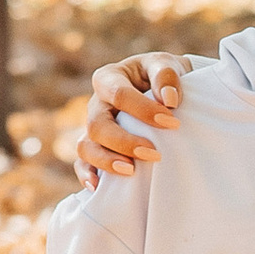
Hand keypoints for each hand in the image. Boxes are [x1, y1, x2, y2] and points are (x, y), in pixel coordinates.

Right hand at [75, 53, 190, 187]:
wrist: (165, 93)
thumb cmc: (164, 78)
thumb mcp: (168, 66)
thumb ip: (166, 76)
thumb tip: (169, 99)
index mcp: (110, 78)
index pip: (119, 94)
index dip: (143, 110)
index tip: (172, 123)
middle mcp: (97, 104)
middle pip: (97, 124)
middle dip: (124, 141)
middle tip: (154, 154)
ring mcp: (94, 128)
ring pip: (85, 146)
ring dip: (106, 161)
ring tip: (131, 171)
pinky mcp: (96, 149)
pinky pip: (82, 164)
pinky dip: (86, 175)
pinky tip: (98, 187)